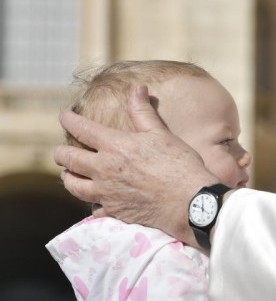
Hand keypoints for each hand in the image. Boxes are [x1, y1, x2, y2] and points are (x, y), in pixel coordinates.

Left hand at [53, 86, 218, 244]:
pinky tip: (96, 199)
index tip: (64, 117)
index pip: (82, 129)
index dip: (69, 120)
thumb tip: (137, 89)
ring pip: (73, 185)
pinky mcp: (114, 211)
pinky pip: (93, 208)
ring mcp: (106, 193)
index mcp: (115, 146)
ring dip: (69, 177)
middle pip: (68, 159)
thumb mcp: (162, 133)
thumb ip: (143, 112)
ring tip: (71, 174)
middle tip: (61, 151)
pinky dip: (92, 202)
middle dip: (60, 153)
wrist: (189, 201)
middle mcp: (104, 169)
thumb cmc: (180, 164)